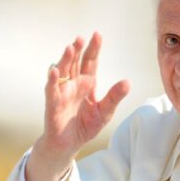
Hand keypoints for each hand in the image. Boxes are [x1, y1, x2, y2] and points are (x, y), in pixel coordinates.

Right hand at [27, 32, 129, 180]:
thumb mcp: (104, 111)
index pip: (90, 62)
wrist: (69, 145)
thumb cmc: (85, 126)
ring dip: (65, 59)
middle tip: (81, 38)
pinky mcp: (53, 103)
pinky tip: (54, 70)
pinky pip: (51, 89)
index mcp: (87, 83)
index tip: (97, 35)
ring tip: (70, 48)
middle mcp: (73, 84)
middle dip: (78, 50)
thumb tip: (128, 82)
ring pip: (62, 71)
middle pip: (75, 62)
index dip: (93, 49)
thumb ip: (114, 96)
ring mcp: (62, 92)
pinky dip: (52, 79)